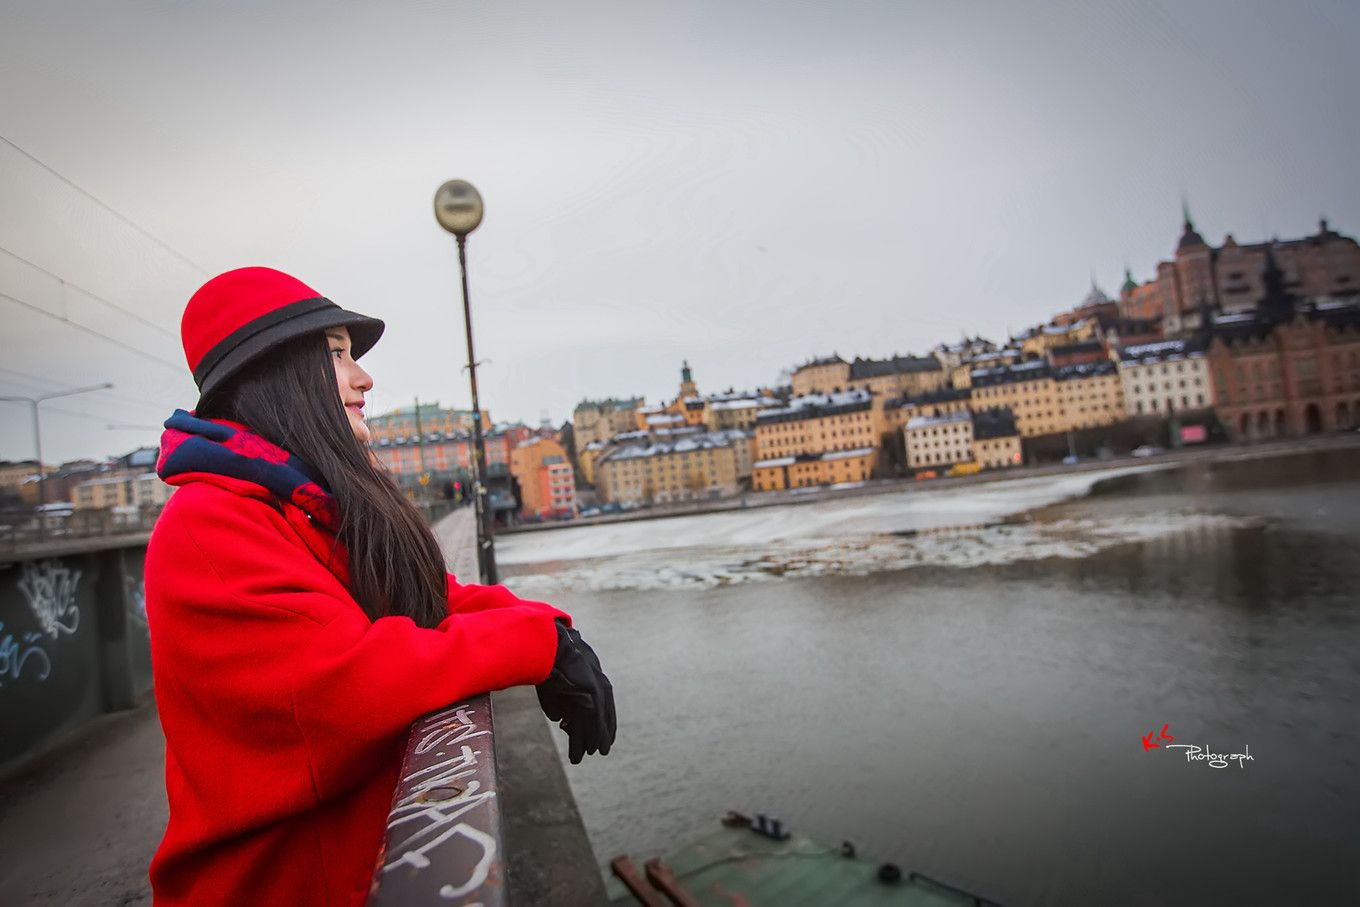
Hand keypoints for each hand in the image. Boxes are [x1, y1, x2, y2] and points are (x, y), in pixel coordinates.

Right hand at [536, 620, 615, 762]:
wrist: (552, 644)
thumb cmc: (550, 661)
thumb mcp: (555, 685)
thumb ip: (559, 702)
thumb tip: (559, 719)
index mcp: (594, 680)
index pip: (603, 706)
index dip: (601, 722)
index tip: (599, 736)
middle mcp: (600, 685)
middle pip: (604, 715)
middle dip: (602, 733)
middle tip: (602, 750)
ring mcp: (598, 688)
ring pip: (599, 720)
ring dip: (595, 739)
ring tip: (592, 753)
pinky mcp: (593, 691)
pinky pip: (595, 718)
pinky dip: (593, 734)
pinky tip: (592, 746)